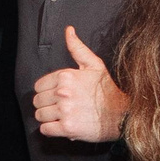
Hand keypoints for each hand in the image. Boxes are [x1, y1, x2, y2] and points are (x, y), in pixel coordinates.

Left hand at [32, 28, 129, 142]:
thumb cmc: (108, 91)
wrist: (122, 115)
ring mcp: (65, 111)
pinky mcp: (67, 128)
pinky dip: (50, 130)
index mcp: (66, 76)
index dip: (46, 91)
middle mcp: (63, 93)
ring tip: (61, 116)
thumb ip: (77, 48)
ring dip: (48, 118)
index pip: (38, 86)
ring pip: (39, 115)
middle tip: (59, 107)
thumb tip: (68, 31)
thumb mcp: (94, 65)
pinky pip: (45, 130)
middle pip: (37, 101)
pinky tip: (60, 126)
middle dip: (46, 104)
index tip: (56, 95)